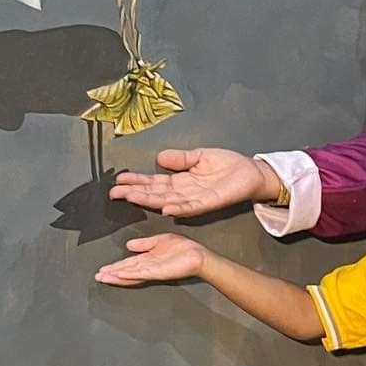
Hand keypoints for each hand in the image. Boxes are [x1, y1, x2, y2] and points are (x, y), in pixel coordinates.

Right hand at [95, 234, 205, 286]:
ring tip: (104, 277)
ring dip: (116, 276)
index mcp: (148, 259)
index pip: (128, 264)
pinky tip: (120, 274)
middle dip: (111, 273)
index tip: (103, 269)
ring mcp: (153, 270)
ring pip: (131, 274)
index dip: (115, 266)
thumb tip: (129, 245)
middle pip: (126, 271)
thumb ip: (144, 244)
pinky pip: (142, 272)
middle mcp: (149, 266)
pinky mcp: (159, 271)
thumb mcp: (159, 241)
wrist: (198, 256)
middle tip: (98, 276)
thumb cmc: (184, 249)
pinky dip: (130, 274)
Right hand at [111, 147, 277, 218]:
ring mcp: (195, 200)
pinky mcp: (208, 203)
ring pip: (166, 201)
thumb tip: (160, 157)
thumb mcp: (200, 156)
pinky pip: (190, 208)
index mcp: (181, 181)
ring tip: (131, 197)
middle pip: (154, 193)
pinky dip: (178, 208)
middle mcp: (184, 192)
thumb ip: (181, 158)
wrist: (251, 173)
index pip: (154, 182)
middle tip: (114, 192)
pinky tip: (165, 208)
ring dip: (149, 201)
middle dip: (134, 192)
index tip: (119, 180)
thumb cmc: (228, 166)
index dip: (136, 181)